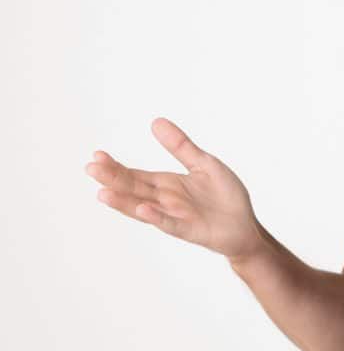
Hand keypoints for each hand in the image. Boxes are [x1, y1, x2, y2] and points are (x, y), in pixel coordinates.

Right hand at [87, 117, 265, 262]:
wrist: (245, 224)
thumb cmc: (224, 195)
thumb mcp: (203, 163)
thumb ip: (180, 146)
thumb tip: (155, 121)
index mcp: (166, 184)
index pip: (135, 175)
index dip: (116, 166)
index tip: (96, 155)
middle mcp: (165, 201)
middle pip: (133, 189)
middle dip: (112, 179)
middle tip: (90, 167)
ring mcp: (175, 216)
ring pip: (143, 208)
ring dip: (124, 202)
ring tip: (102, 192)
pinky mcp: (190, 230)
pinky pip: (170, 224)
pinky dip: (157, 217)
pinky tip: (144, 209)